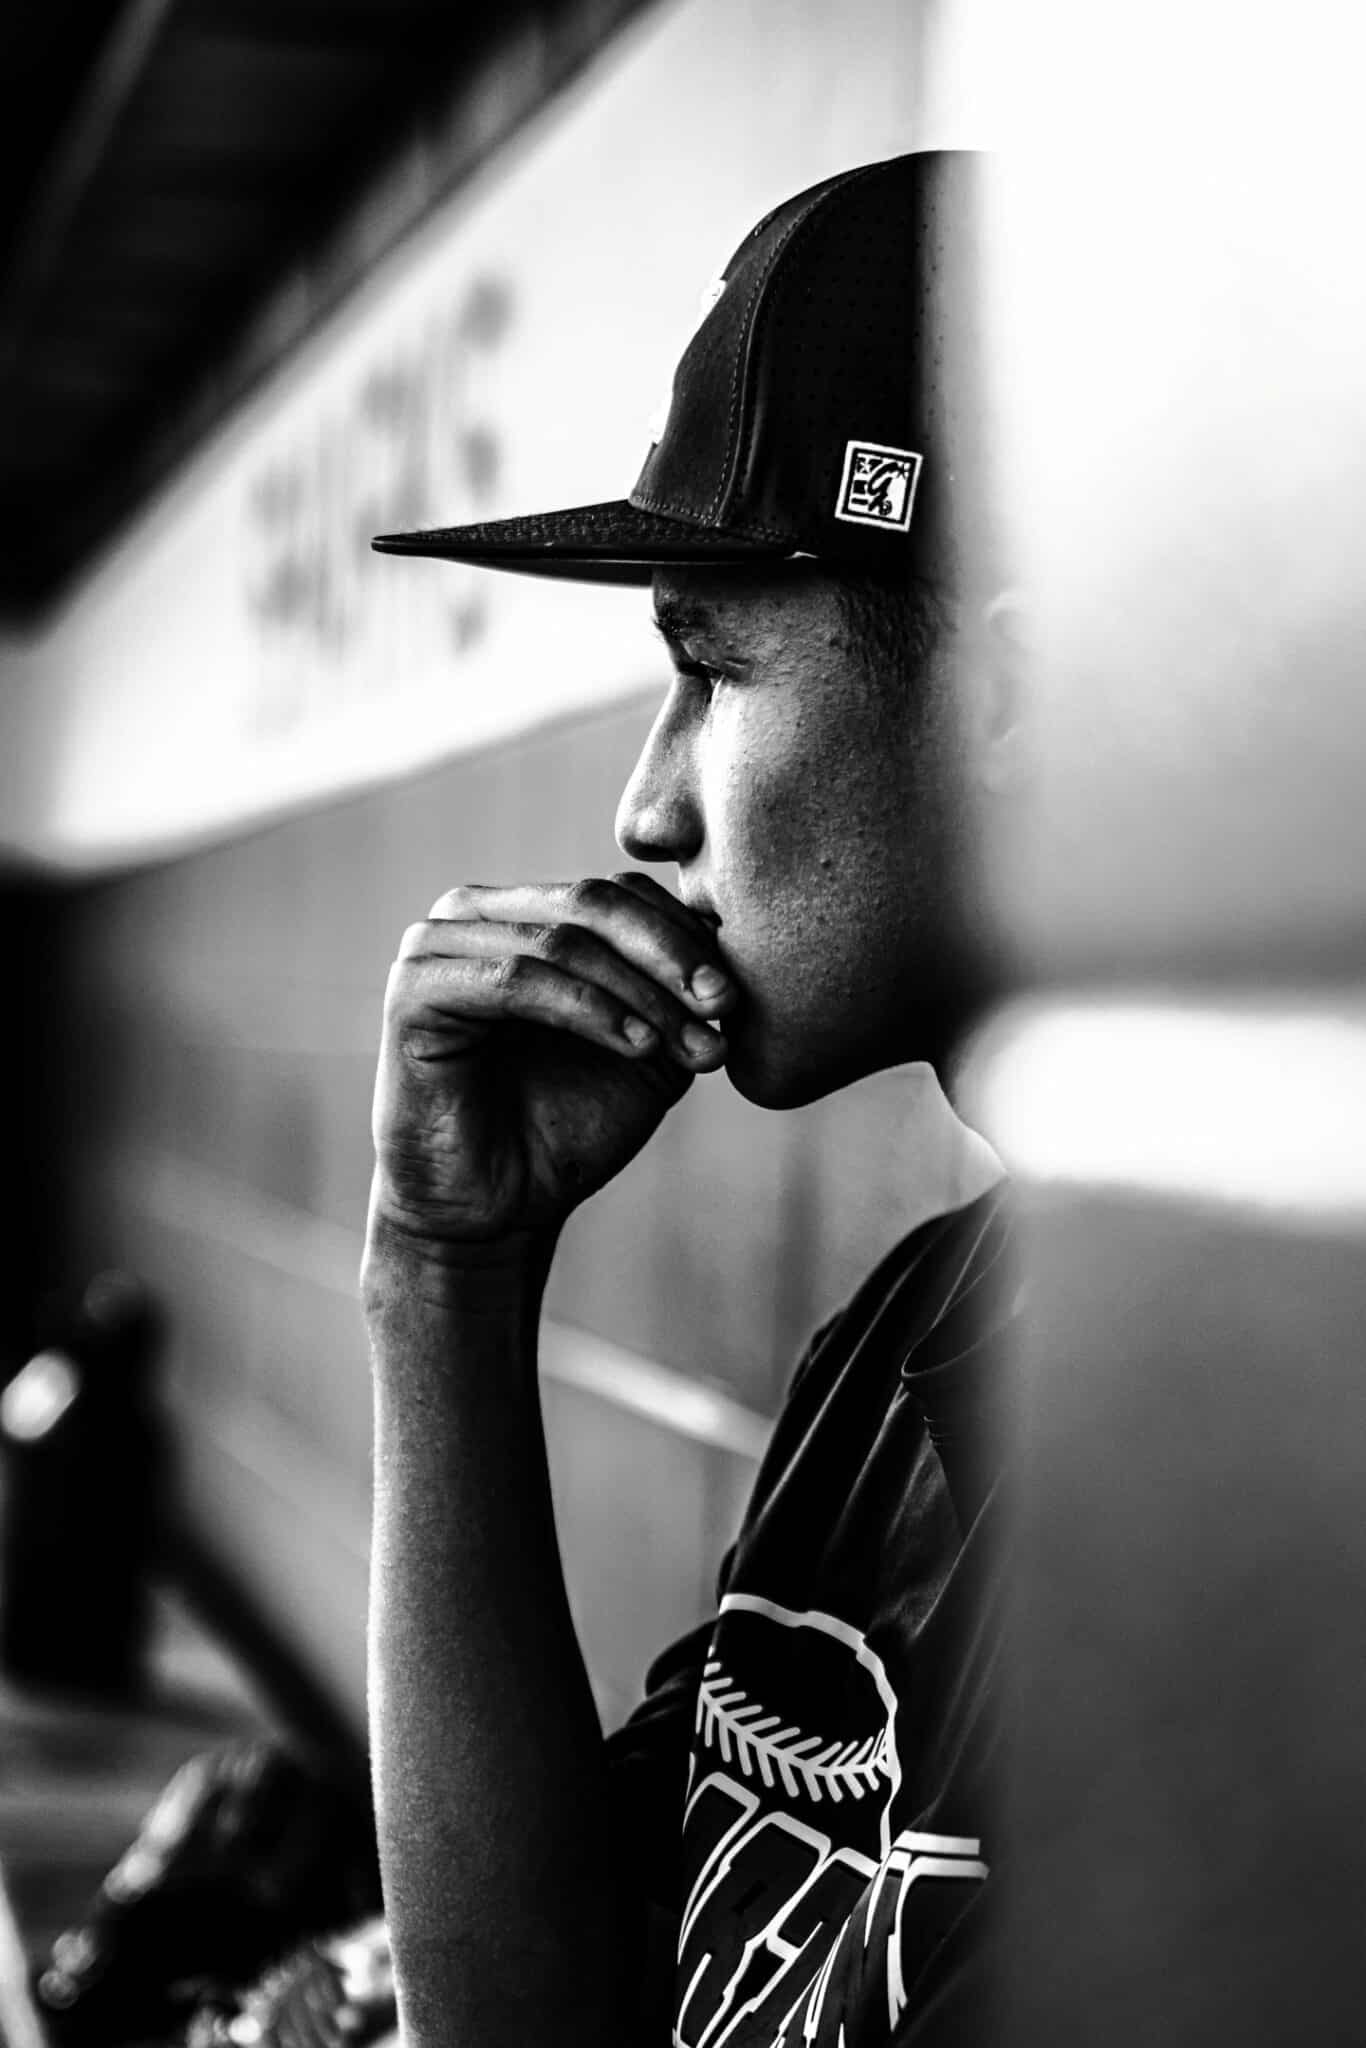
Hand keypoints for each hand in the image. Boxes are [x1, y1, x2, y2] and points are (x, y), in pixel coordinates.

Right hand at [368, 872, 734, 1248]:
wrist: (494, 1209)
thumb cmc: (563, 1127)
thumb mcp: (644, 1049)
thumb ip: (677, 993)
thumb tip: (730, 945)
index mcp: (523, 913)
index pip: (617, 893)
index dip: (683, 937)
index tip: (734, 999)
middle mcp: (474, 914)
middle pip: (592, 903)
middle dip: (669, 956)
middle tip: (722, 1006)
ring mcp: (436, 944)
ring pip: (563, 942)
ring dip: (639, 993)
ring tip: (686, 1046)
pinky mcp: (413, 988)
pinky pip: (517, 980)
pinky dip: (588, 1010)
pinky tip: (637, 1046)